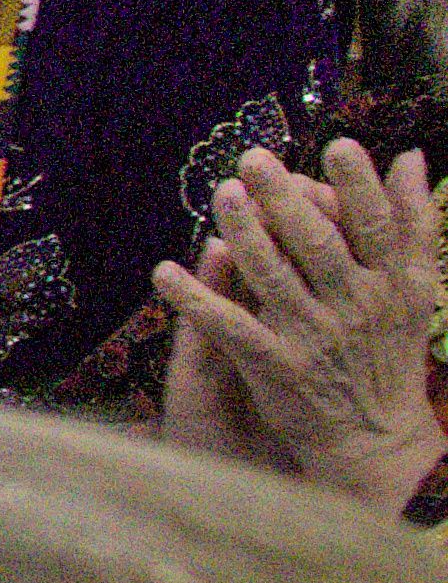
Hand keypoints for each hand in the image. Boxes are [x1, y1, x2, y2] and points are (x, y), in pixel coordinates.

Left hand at [158, 138, 447, 515]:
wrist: (377, 437)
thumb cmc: (392, 349)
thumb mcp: (418, 289)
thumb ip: (415, 224)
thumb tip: (413, 156)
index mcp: (391, 283)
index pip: (375, 226)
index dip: (359, 187)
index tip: (340, 145)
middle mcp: (354, 306)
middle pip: (317, 244)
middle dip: (286, 200)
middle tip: (255, 159)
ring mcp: (313, 336)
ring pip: (273, 278)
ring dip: (245, 235)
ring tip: (222, 195)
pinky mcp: (276, 366)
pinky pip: (231, 328)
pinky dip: (197, 299)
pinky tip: (165, 271)